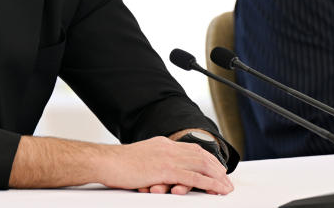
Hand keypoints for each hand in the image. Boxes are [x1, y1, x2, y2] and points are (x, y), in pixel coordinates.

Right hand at [101, 136, 232, 194]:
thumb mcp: (141, 159)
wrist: (106, 162)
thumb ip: (155, 163)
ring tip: (227, 188)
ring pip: (202, 165)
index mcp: (163, 144)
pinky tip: (218, 190)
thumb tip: (163, 175)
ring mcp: (168, 157)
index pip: (192, 149)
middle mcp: (168, 147)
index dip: (208, 159)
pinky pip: (194, 177)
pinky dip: (209, 184)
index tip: (217, 169)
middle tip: (227, 181)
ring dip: (218, 177)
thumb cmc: (118, 164)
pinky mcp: (165, 170)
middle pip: (201, 156)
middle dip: (217, 169)